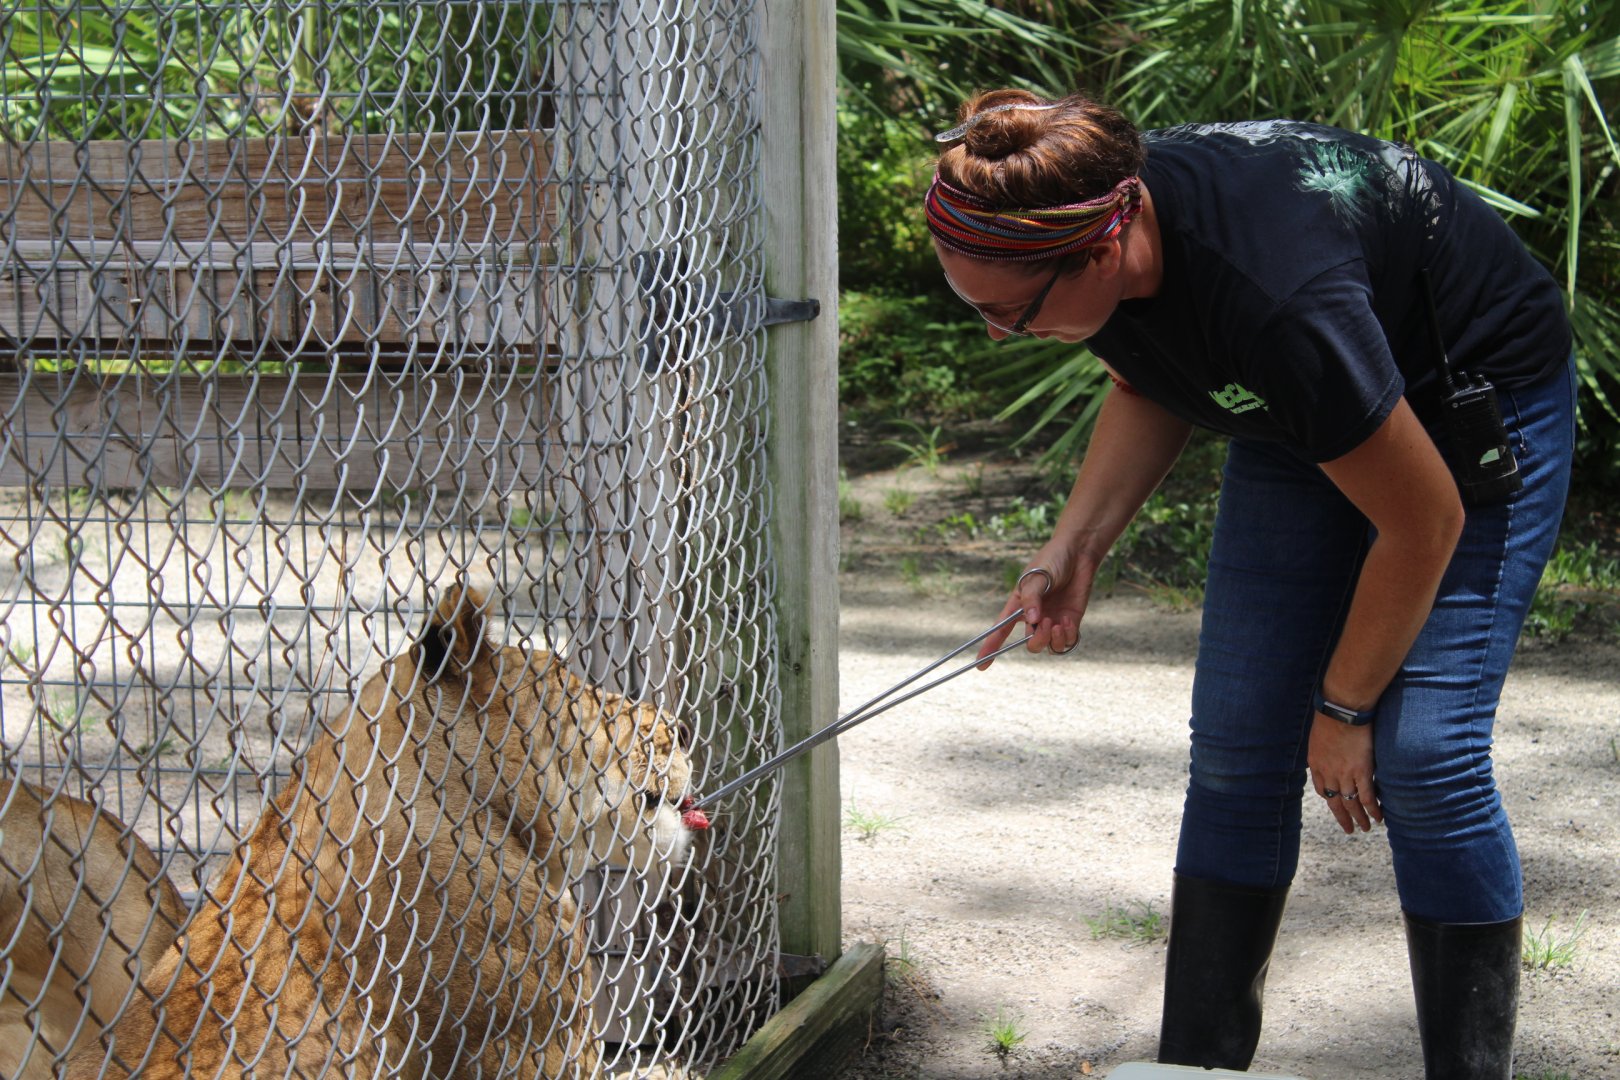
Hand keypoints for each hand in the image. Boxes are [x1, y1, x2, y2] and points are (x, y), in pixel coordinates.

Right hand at [975, 539, 1094, 667]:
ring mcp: (1053, 619)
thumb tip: (1031, 621)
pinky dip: (1067, 636)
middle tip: (1045, 624)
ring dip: (1051, 640)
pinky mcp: (1071, 620)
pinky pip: (1067, 641)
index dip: (990, 647)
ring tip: (1057, 623)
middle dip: (1036, 640)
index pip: (1001, 629)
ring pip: (1048, 646)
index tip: (980, 665)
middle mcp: (1034, 616)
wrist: (1078, 552)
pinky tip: (1068, 620)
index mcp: (1019, 605)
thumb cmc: (1052, 560)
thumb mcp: (1036, 576)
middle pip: (1029, 643)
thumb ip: (1032, 598)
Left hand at [1308, 716, 1382, 832]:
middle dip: (1343, 817)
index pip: (1322, 788)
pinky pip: (1367, 796)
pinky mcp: (1361, 772)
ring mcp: (1344, 774)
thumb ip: (1326, 748)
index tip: (1336, 802)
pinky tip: (1378, 818)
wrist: (1342, 710)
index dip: (1330, 797)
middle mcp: (1328, 773)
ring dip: (1359, 817)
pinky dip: (1373, 809)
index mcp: (1316, 764)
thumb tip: (1333, 750)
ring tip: (1365, 828)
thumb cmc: (1331, 715)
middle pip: (1335, 801)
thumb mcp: (1320, 735)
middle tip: (1349, 829)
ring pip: (1351, 803)